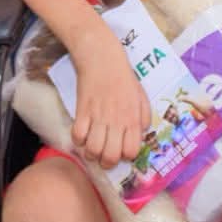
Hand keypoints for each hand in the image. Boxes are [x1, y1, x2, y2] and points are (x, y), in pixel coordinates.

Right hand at [66, 33, 149, 169]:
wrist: (102, 58)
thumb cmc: (123, 76)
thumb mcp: (141, 95)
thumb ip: (144, 116)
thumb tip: (142, 132)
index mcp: (133, 118)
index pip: (131, 151)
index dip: (126, 156)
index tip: (121, 150)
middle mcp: (116, 121)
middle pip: (111, 156)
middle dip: (107, 163)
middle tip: (104, 157)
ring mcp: (98, 117)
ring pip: (93, 150)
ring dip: (91, 154)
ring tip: (92, 148)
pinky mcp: (82, 111)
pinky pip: (77, 136)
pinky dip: (78, 140)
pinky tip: (82, 134)